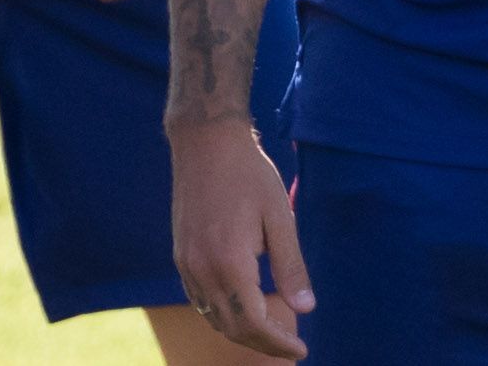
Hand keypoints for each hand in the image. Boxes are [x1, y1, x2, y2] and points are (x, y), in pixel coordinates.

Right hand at [172, 116, 311, 358]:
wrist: (205, 142)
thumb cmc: (248, 173)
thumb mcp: (280, 216)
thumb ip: (291, 265)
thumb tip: (306, 308)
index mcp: (230, 262)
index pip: (255, 323)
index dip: (279, 342)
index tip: (301, 348)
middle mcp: (202, 269)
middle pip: (232, 327)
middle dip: (263, 342)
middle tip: (291, 343)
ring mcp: (186, 263)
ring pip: (214, 317)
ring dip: (242, 329)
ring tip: (273, 325)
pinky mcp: (181, 255)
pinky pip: (201, 299)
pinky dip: (223, 312)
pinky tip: (245, 303)